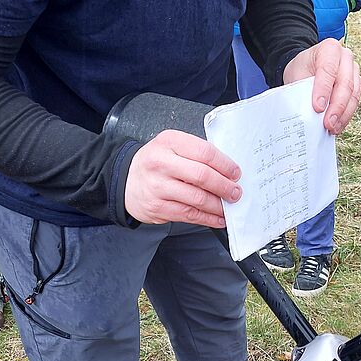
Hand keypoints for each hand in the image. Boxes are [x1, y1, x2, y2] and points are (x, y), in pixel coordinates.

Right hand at [123, 129, 240, 226]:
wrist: (125, 181)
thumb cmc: (154, 163)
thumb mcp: (171, 146)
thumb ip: (196, 154)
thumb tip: (227, 171)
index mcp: (168, 142)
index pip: (204, 152)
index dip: (225, 165)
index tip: (235, 173)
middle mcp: (161, 163)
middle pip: (202, 176)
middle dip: (224, 186)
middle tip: (235, 192)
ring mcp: (158, 187)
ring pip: (197, 199)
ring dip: (218, 205)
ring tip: (228, 206)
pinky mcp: (158, 207)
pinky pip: (189, 215)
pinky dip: (208, 219)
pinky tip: (217, 218)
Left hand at [282, 37, 360, 134]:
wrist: (307, 69)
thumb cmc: (301, 70)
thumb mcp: (297, 76)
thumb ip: (304, 91)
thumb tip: (311, 115)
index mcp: (329, 48)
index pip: (328, 69)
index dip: (323, 89)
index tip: (317, 107)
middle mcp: (345, 57)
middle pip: (345, 83)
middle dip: (336, 106)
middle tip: (327, 123)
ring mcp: (354, 70)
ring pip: (354, 94)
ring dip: (343, 114)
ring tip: (332, 128)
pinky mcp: (357, 84)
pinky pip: (355, 101)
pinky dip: (346, 115)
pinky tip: (337, 125)